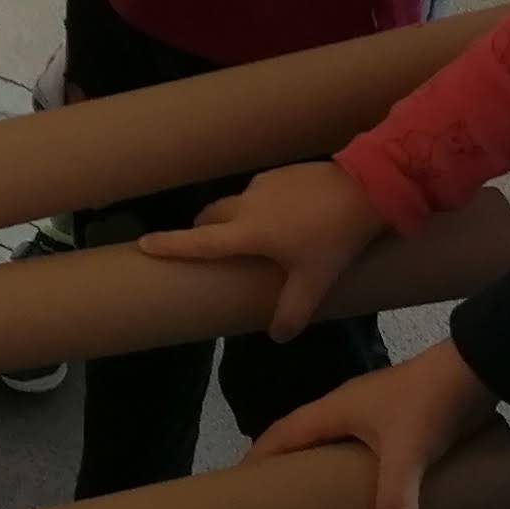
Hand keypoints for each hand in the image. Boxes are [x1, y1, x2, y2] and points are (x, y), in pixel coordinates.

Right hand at [139, 161, 387, 341]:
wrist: (366, 188)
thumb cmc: (334, 238)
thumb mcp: (315, 281)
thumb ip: (293, 311)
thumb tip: (278, 336)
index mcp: (247, 233)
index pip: (198, 242)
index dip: (169, 244)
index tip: (143, 244)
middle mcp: (245, 204)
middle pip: (209, 217)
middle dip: (201, 231)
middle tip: (206, 247)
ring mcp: (262, 184)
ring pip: (234, 203)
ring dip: (234, 218)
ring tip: (256, 237)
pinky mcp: (279, 172)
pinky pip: (258, 192)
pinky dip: (259, 206)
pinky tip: (286, 218)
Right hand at [257, 340, 495, 508]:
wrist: (478, 366)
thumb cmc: (429, 402)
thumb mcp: (408, 453)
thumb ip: (398, 500)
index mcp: (334, 409)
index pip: (283, 433)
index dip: (260, 457)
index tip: (241, 485)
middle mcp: (349, 407)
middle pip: (307, 439)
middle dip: (291, 468)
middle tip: (284, 505)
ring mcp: (378, 411)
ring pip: (341, 443)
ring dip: (327, 468)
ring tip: (326, 503)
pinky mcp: (405, 418)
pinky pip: (370, 448)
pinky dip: (362, 468)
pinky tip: (376, 490)